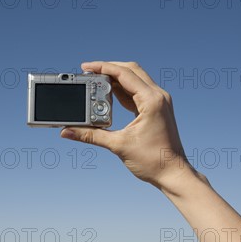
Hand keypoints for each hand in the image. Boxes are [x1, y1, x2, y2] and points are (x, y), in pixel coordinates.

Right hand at [61, 61, 197, 192]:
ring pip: (134, 79)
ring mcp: (158, 102)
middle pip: (131, 70)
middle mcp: (158, 96)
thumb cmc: (153, 161)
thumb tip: (67, 132)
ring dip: (115, 78)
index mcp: (152, 100)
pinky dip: (122, 90)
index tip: (86, 67)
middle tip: (88, 71)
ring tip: (95, 82)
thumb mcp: (118, 145)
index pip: (125, 74)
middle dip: (109, 68)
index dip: (103, 67)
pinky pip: (137, 92)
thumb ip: (91, 136)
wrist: (173, 174)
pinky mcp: (156, 109)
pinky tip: (107, 94)